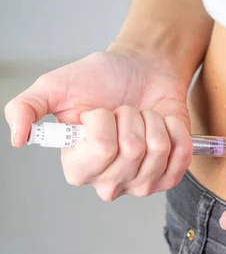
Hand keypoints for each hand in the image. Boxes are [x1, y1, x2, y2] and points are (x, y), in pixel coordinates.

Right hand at [4, 48, 192, 198]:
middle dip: (130, 117)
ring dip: (152, 120)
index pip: (102, 149)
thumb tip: (17, 138)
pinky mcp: (169, 177)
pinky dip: (174, 128)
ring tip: (140, 116)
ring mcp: (140, 184)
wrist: (141, 70)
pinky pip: (181, 154)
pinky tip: (161, 124)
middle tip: (122, 112)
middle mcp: (107, 182)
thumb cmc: (100, 79)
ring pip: (158, 149)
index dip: (104, 120)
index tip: (98, 112)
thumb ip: (25, 108)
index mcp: (77, 167)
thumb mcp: (54, 86)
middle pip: (132, 150)